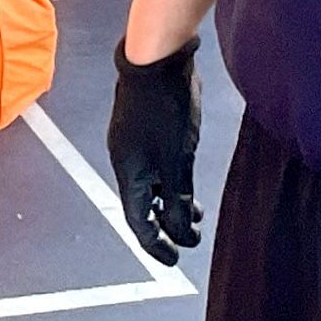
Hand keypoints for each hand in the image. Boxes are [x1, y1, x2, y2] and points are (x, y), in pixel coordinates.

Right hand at [106, 36, 204, 264]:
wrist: (156, 59)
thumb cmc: (166, 109)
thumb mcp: (177, 161)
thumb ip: (177, 198)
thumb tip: (180, 233)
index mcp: (128, 172)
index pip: (138, 221)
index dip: (156, 244)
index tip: (174, 261)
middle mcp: (125, 160)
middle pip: (142, 204)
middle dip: (166, 224)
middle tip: (189, 236)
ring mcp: (131, 143)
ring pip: (149, 183)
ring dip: (170, 201)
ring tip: (195, 210)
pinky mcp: (141, 127)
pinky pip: (152, 165)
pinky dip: (168, 179)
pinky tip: (185, 174)